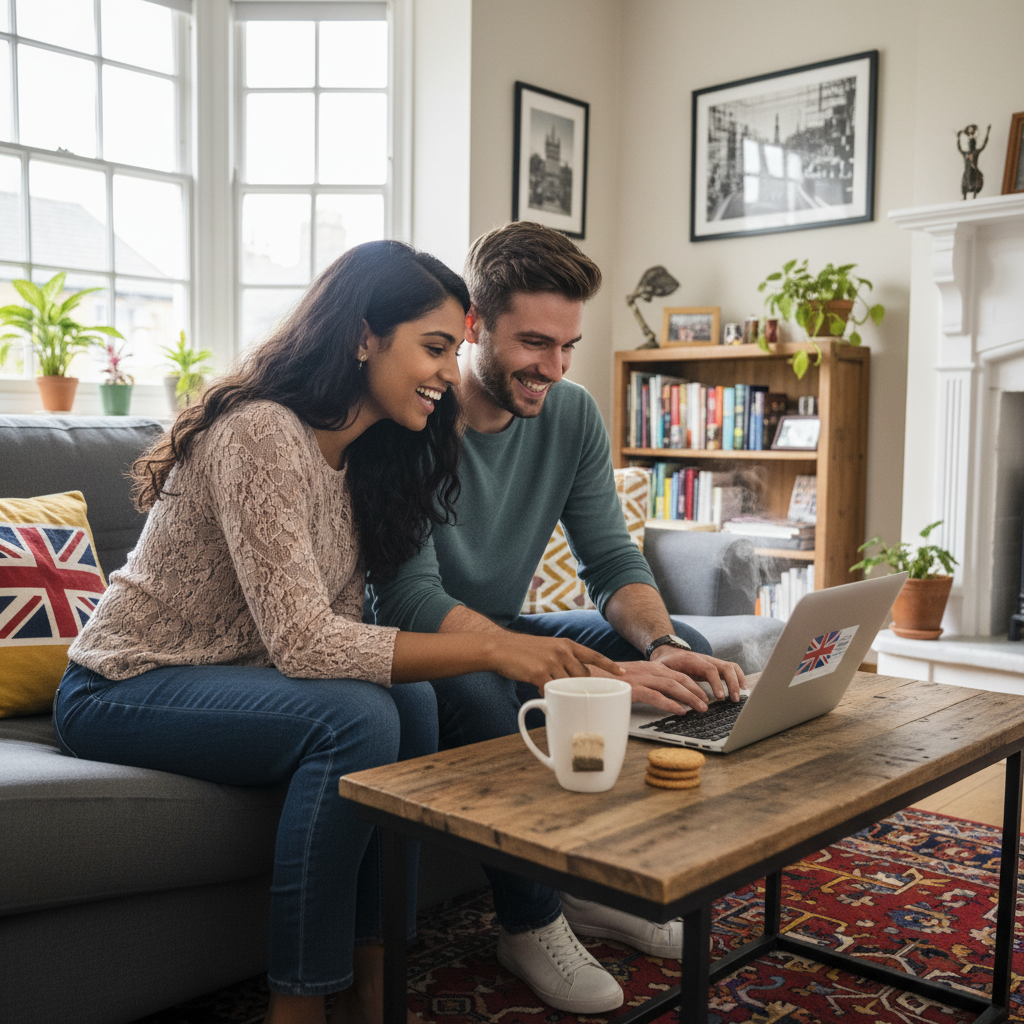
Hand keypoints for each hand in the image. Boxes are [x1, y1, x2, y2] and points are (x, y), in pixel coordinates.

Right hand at [493, 634, 622, 691]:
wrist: (500, 647)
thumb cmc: (523, 650)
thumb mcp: (548, 647)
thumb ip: (563, 659)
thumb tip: (575, 677)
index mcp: (566, 644)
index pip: (593, 655)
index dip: (609, 665)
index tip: (622, 673)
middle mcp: (562, 651)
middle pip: (582, 676)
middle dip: (578, 686)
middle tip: (571, 691)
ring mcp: (551, 662)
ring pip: (568, 686)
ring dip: (562, 691)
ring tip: (548, 686)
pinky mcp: (539, 673)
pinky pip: (552, 691)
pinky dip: (548, 695)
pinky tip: (539, 689)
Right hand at [586, 659, 714, 714]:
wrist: (586, 675)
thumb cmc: (607, 680)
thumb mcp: (631, 680)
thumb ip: (645, 686)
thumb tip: (659, 698)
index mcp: (648, 667)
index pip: (677, 674)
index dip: (692, 684)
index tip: (703, 694)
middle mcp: (648, 670)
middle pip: (679, 678)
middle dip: (696, 691)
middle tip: (707, 703)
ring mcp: (641, 678)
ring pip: (672, 686)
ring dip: (689, 698)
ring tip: (701, 708)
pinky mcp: (633, 688)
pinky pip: (656, 696)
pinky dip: (671, 704)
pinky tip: (681, 712)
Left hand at [650, 646, 745, 702]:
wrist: (667, 651)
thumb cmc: (665, 663)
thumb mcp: (663, 671)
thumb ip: (670, 682)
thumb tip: (677, 698)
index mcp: (692, 659)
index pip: (710, 669)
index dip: (716, 683)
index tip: (720, 697)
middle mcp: (705, 658)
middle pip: (725, 666)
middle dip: (732, 683)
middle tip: (733, 700)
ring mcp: (711, 661)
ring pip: (730, 667)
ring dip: (737, 681)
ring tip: (738, 697)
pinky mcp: (715, 666)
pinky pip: (731, 669)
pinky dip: (739, 677)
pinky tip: (742, 688)